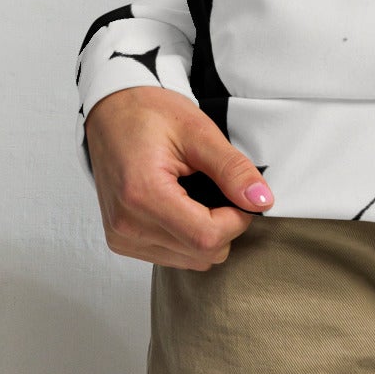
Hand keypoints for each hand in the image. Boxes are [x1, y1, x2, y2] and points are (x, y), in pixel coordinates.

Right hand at [84, 87, 271, 269]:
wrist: (113, 113)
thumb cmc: (151, 115)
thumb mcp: (200, 133)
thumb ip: (232, 169)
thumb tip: (261, 201)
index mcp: (142, 194)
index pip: (206, 237)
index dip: (237, 220)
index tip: (242, 195)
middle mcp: (126, 224)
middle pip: (201, 254)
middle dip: (226, 226)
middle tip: (222, 189)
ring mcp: (120, 237)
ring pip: (190, 260)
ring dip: (207, 233)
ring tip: (199, 194)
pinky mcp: (121, 241)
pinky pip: (172, 256)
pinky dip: (189, 237)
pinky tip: (184, 205)